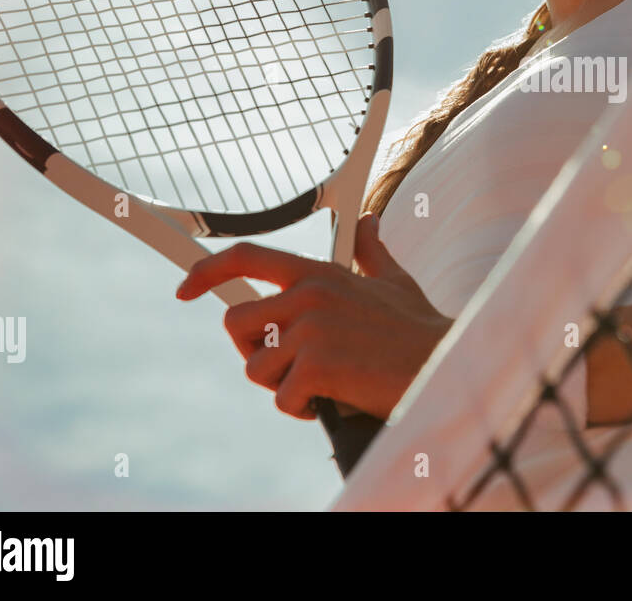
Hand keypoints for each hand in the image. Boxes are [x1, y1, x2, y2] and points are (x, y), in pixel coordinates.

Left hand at [175, 212, 451, 420]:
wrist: (447, 363)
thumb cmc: (421, 330)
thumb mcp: (394, 282)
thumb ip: (371, 252)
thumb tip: (368, 222)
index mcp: (320, 273)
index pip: (248, 257)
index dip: (207, 270)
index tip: (184, 289)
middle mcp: (309, 293)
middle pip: (237, 323)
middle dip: (256, 351)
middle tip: (292, 365)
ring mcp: (312, 328)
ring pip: (256, 367)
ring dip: (284, 385)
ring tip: (323, 383)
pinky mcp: (317, 365)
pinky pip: (281, 398)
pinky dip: (303, 409)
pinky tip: (333, 399)